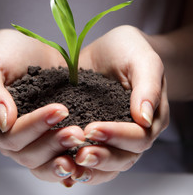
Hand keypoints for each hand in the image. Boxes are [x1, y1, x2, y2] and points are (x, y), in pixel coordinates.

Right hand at [0, 29, 84, 183]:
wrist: (22, 49)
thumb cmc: (2, 54)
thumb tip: (4, 121)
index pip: (11, 136)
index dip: (35, 126)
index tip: (61, 110)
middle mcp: (9, 137)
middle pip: (28, 153)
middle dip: (54, 143)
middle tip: (77, 132)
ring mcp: (30, 138)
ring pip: (43, 160)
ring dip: (63, 155)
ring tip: (84, 142)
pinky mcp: (48, 133)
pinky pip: (56, 155)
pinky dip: (69, 162)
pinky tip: (84, 161)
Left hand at [67, 25, 168, 184]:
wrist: (112, 49)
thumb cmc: (130, 50)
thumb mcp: (143, 60)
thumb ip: (147, 87)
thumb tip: (143, 118)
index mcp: (150, 116)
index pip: (139, 137)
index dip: (117, 136)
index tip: (92, 129)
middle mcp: (134, 130)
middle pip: (124, 157)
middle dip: (102, 156)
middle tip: (80, 153)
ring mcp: (115, 134)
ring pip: (109, 163)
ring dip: (91, 166)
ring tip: (70, 165)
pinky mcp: (96, 130)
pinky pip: (93, 153)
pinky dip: (81, 163)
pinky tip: (64, 164)